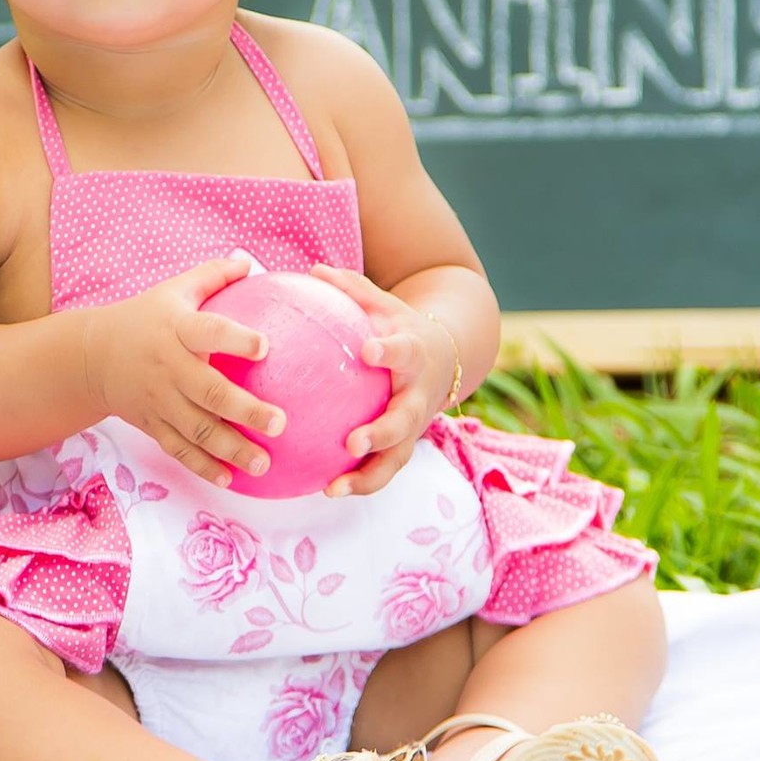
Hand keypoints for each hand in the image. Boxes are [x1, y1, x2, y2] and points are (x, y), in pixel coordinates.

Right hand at [83, 253, 287, 488]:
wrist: (92, 356)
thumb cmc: (146, 318)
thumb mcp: (173, 290)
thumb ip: (213, 276)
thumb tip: (252, 262)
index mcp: (176, 329)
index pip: (208, 331)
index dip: (235, 339)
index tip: (266, 346)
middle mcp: (168, 367)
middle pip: (209, 392)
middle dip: (245, 410)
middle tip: (280, 422)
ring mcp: (158, 400)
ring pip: (197, 429)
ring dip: (231, 449)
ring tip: (264, 462)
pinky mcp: (152, 424)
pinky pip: (178, 449)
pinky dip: (202, 467)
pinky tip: (230, 479)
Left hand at [309, 264, 458, 497]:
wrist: (446, 358)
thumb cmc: (401, 328)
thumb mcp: (385, 305)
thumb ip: (352, 289)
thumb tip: (313, 270)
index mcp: (413, 355)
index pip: (404, 350)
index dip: (389, 352)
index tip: (368, 351)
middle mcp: (418, 396)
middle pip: (405, 420)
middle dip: (382, 433)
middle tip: (353, 442)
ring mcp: (413, 426)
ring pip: (396, 458)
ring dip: (368, 477)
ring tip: (333, 488)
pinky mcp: (403, 447)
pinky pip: (383, 471)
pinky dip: (358, 484)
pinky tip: (323, 490)